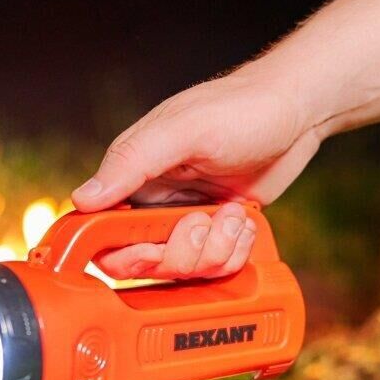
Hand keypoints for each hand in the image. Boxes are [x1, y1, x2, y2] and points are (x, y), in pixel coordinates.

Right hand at [73, 64, 319, 278]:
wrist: (297, 110)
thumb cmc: (239, 108)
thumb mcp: (182, 130)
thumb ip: (130, 163)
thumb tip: (82, 199)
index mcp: (132, 178)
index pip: (102, 236)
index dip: (123, 255)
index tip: (151, 250)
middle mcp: (153, 204)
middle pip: (146, 265)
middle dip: (180, 255)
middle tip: (202, 222)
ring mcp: (186, 221)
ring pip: (185, 271)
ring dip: (215, 249)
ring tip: (231, 213)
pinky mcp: (216, 232)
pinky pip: (216, 267)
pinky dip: (235, 250)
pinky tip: (242, 219)